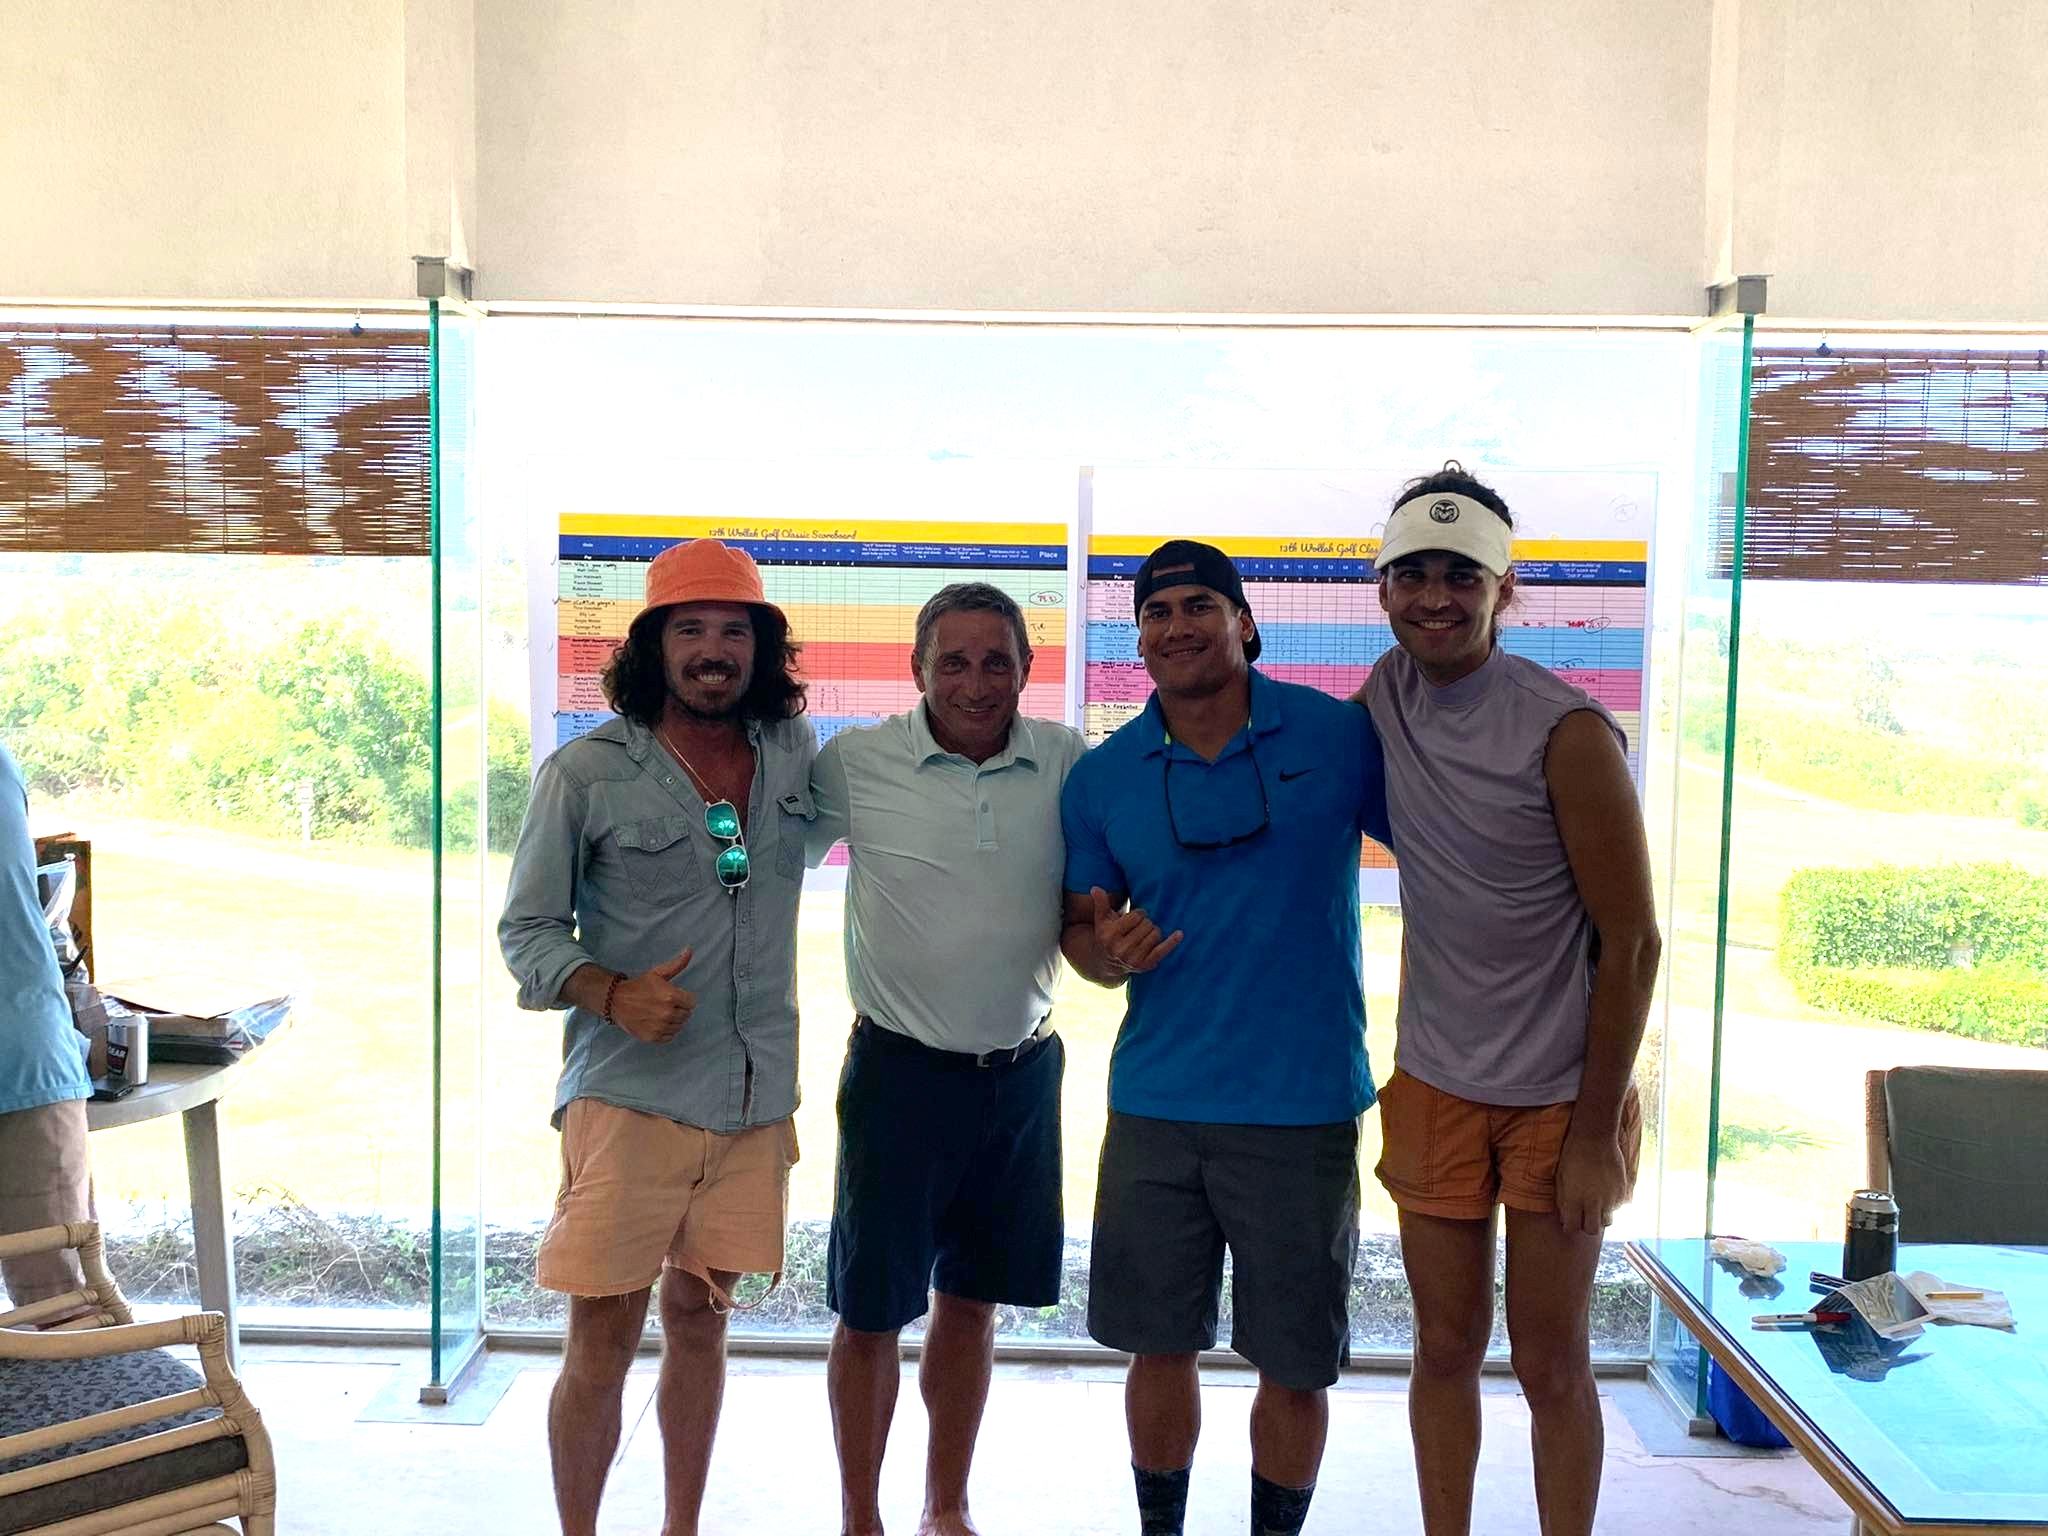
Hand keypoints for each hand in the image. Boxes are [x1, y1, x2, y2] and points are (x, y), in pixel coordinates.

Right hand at [608, 948, 696, 1044]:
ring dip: (673, 1020)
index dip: (685, 998)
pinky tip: (658, 1023)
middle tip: (666, 1004)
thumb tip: (689, 950)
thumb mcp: (658, 973)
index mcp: (671, 996)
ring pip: (679, 1026)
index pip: (692, 1002)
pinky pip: (670, 1036)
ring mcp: (660, 1027)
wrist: (616, 1001)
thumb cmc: (638, 986)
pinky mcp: (653, 1037)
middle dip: (679, 1009)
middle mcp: (667, 1013)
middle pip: (686, 1015)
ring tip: (661, 1013)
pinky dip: (666, 1031)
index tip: (676, 997)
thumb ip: (677, 964)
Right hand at [1091, 886, 1182, 975]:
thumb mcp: (1101, 919)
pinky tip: (1179, 934)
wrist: (1108, 962)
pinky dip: (1172, 942)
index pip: (1136, 916)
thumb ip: (1100, 903)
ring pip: (1156, 933)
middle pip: (1147, 924)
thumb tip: (1096, 888)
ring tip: (1143, 936)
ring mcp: (1134, 959)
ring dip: (1153, 931)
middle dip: (1145, 923)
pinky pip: (1162, 950)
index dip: (1138, 914)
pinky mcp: (1145, 965)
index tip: (1133, 918)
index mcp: (1110, 935)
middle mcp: (1121, 949)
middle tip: (1138, 929)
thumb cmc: (1107, 935)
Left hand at [1554, 1121, 1627, 1235]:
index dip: (1570, 1227)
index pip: (1572, 1227)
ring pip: (1608, 1221)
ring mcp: (1609, 1198)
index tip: (1569, 1221)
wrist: (1594, 1138)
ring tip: (1596, 1204)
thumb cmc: (1573, 1155)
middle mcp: (1593, 1202)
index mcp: (1574, 1199)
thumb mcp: (1561, 1177)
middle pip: (1592, 1230)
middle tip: (1584, 1216)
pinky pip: (1617, 1206)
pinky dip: (1611, 1204)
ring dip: (1601, 1216)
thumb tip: (1565, 1216)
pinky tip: (1605, 1191)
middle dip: (1587, 1226)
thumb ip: (1563, 1199)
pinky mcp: (1621, 1192)